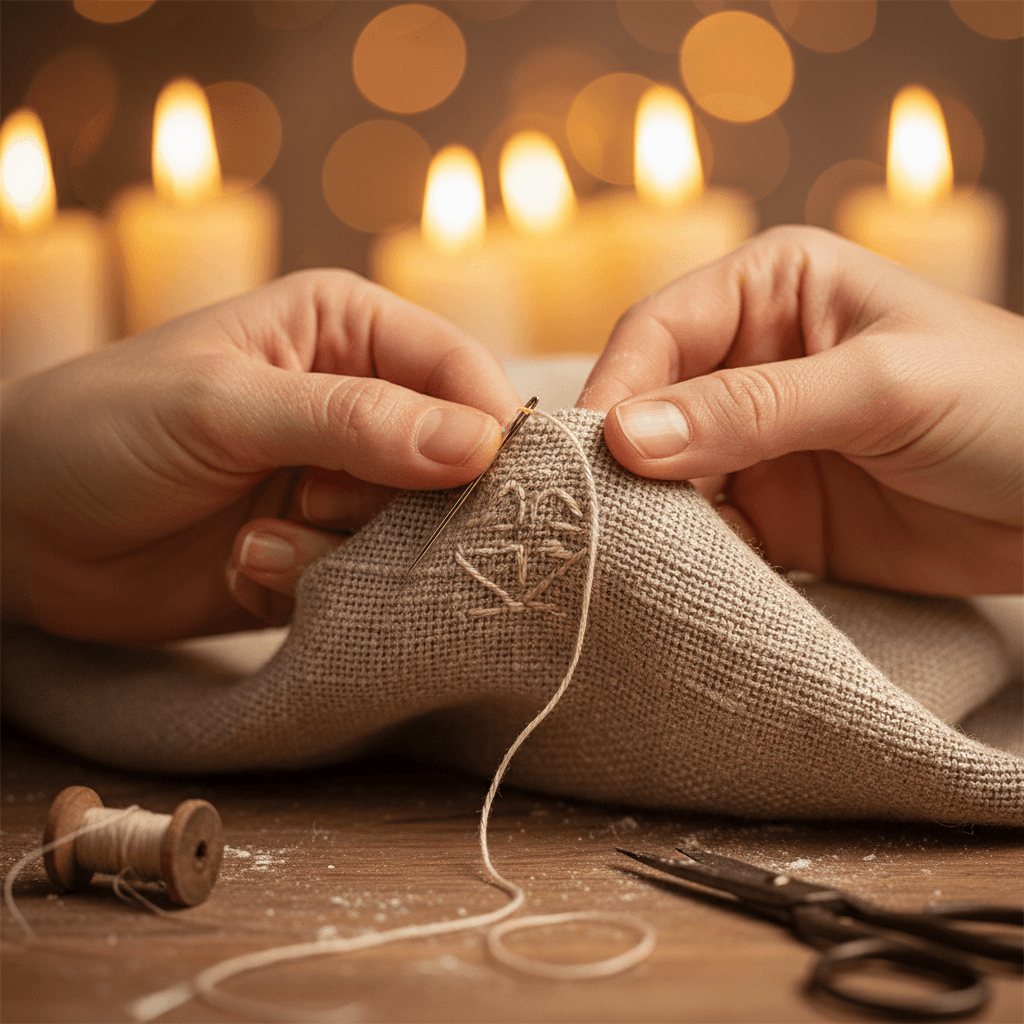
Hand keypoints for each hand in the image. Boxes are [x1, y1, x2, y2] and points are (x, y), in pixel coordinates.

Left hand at [1, 270, 519, 641]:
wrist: (18, 532)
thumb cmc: (104, 429)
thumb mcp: (224, 407)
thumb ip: (353, 421)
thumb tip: (482, 442)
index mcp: (345, 332)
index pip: (458, 370)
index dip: (487, 426)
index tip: (488, 482)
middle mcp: (359, 407)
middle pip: (453, 462)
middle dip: (404, 503)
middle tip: (323, 506)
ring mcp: (341, 485)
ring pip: (415, 533)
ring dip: (343, 552)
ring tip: (261, 540)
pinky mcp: (323, 553)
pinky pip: (366, 583)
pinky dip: (309, 586)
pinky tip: (243, 568)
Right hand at [581, 226, 1021, 594]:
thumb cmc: (1008, 402)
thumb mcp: (880, 387)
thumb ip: (752, 408)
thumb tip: (626, 435)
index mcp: (772, 291)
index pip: (660, 332)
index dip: (616, 389)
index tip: (590, 455)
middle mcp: (750, 361)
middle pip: (649, 406)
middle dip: (621, 459)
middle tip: (592, 514)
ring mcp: (757, 444)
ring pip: (667, 477)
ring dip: (648, 515)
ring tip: (624, 555)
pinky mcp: (774, 515)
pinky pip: (707, 536)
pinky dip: (688, 559)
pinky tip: (676, 579)